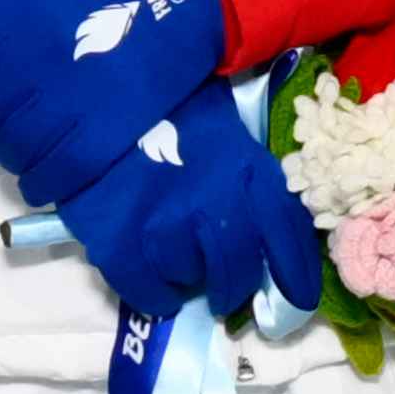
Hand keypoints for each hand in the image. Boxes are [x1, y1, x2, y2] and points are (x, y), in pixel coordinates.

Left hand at [0, 0, 232, 209]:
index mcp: (6, 17)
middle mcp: (29, 61)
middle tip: (0, 124)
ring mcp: (71, 96)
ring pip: (18, 148)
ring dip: (14, 156)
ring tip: (25, 149)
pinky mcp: (111, 121)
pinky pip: (63, 168)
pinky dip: (47, 181)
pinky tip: (46, 177)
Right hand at [58, 107, 326, 335]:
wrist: (95, 93)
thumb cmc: (169, 106)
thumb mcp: (226, 130)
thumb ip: (248, 176)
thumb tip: (264, 226)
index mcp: (249, 173)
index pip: (288, 239)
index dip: (297, 276)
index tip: (298, 301)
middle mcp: (215, 206)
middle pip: (238, 270)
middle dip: (234, 287)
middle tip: (226, 290)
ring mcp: (165, 227)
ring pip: (191, 279)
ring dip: (189, 279)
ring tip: (178, 264)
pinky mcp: (117, 241)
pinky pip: (145, 290)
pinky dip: (154, 296)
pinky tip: (156, 290)